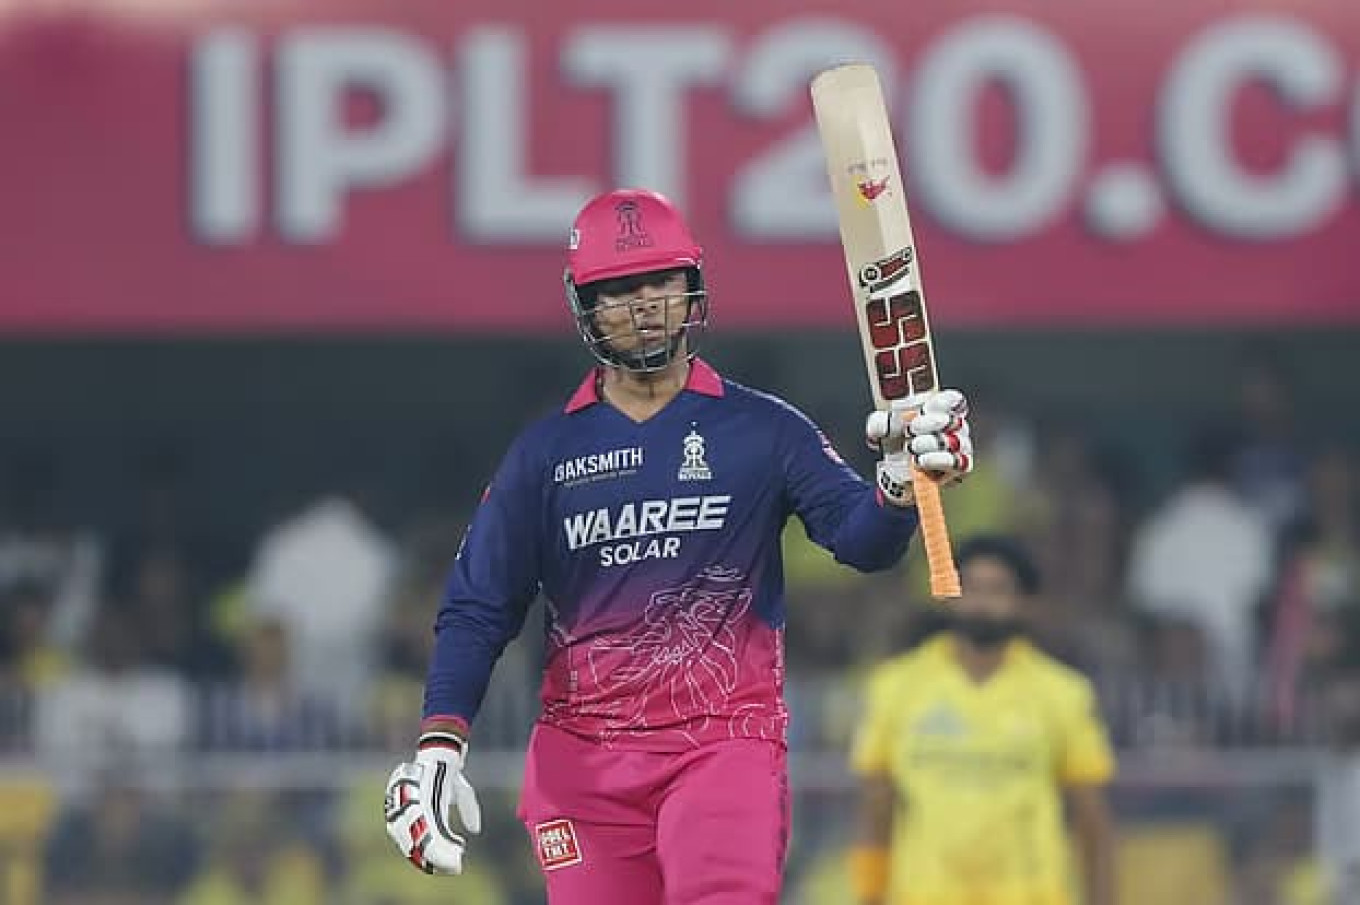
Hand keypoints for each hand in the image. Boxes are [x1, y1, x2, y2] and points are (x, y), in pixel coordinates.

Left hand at [384, 734, 481, 874]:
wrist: (444, 752)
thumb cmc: (449, 771)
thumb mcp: (462, 794)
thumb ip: (467, 811)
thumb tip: (474, 830)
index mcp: (412, 816)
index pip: (415, 844)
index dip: (433, 857)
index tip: (452, 866)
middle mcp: (407, 816)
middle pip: (415, 847)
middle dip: (437, 860)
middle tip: (454, 867)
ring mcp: (410, 811)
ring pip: (422, 843)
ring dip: (440, 856)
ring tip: (455, 863)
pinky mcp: (418, 805)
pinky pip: (428, 831)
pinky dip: (441, 843)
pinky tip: (456, 850)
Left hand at [865, 389, 973, 505]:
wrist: (897, 471)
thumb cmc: (897, 441)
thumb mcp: (883, 428)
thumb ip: (880, 422)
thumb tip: (880, 426)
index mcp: (940, 410)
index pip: (953, 400)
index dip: (941, 403)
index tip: (923, 409)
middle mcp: (955, 427)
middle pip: (953, 420)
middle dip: (930, 423)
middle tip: (911, 429)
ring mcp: (960, 447)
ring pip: (954, 441)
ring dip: (930, 444)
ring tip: (912, 447)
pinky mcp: (959, 467)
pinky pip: (957, 463)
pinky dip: (937, 461)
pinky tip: (921, 461)